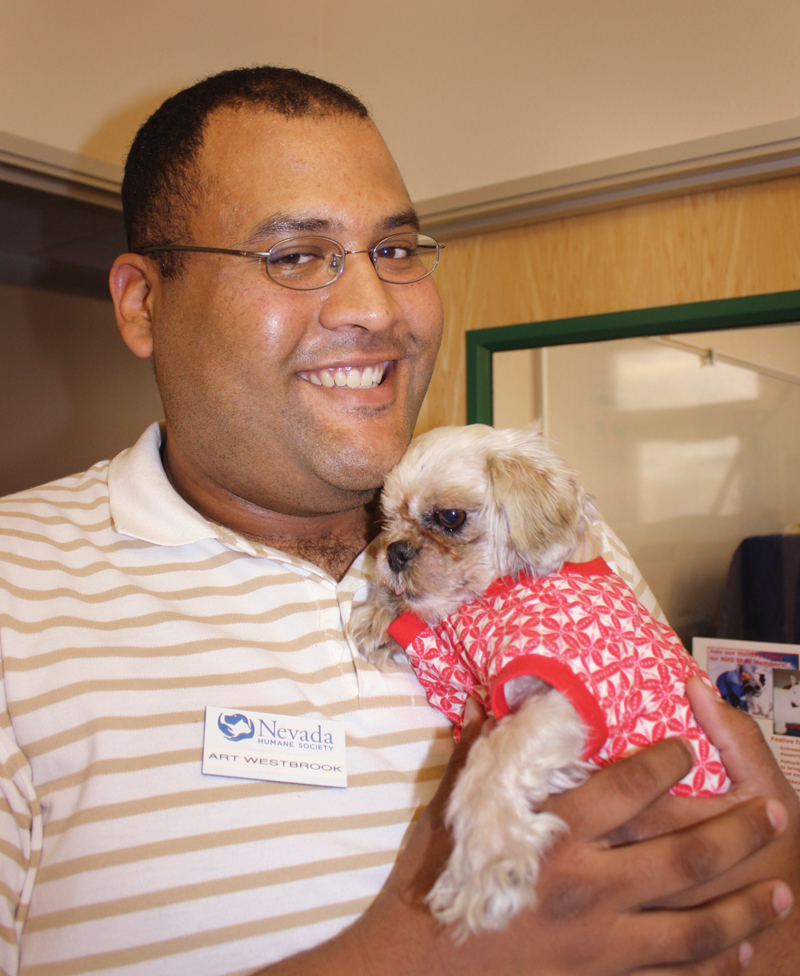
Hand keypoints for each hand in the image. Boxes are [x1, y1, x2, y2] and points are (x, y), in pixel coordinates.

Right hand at [265, 697, 790, 975]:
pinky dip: (713, 963)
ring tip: (783, 891)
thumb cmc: (432, 883)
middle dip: (736, 833)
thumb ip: (482, 751)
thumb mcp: (452, 808)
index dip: (667, 762)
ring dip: (745, 906)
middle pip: (683, 856)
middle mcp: (588, 885)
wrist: (415, 969)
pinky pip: (670, 972)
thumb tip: (491, 694)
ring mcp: (600, 940)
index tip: (686, 748)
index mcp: (554, 834)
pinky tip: (743, 953)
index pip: (628, 787)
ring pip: (693, 925)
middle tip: (775, 812)